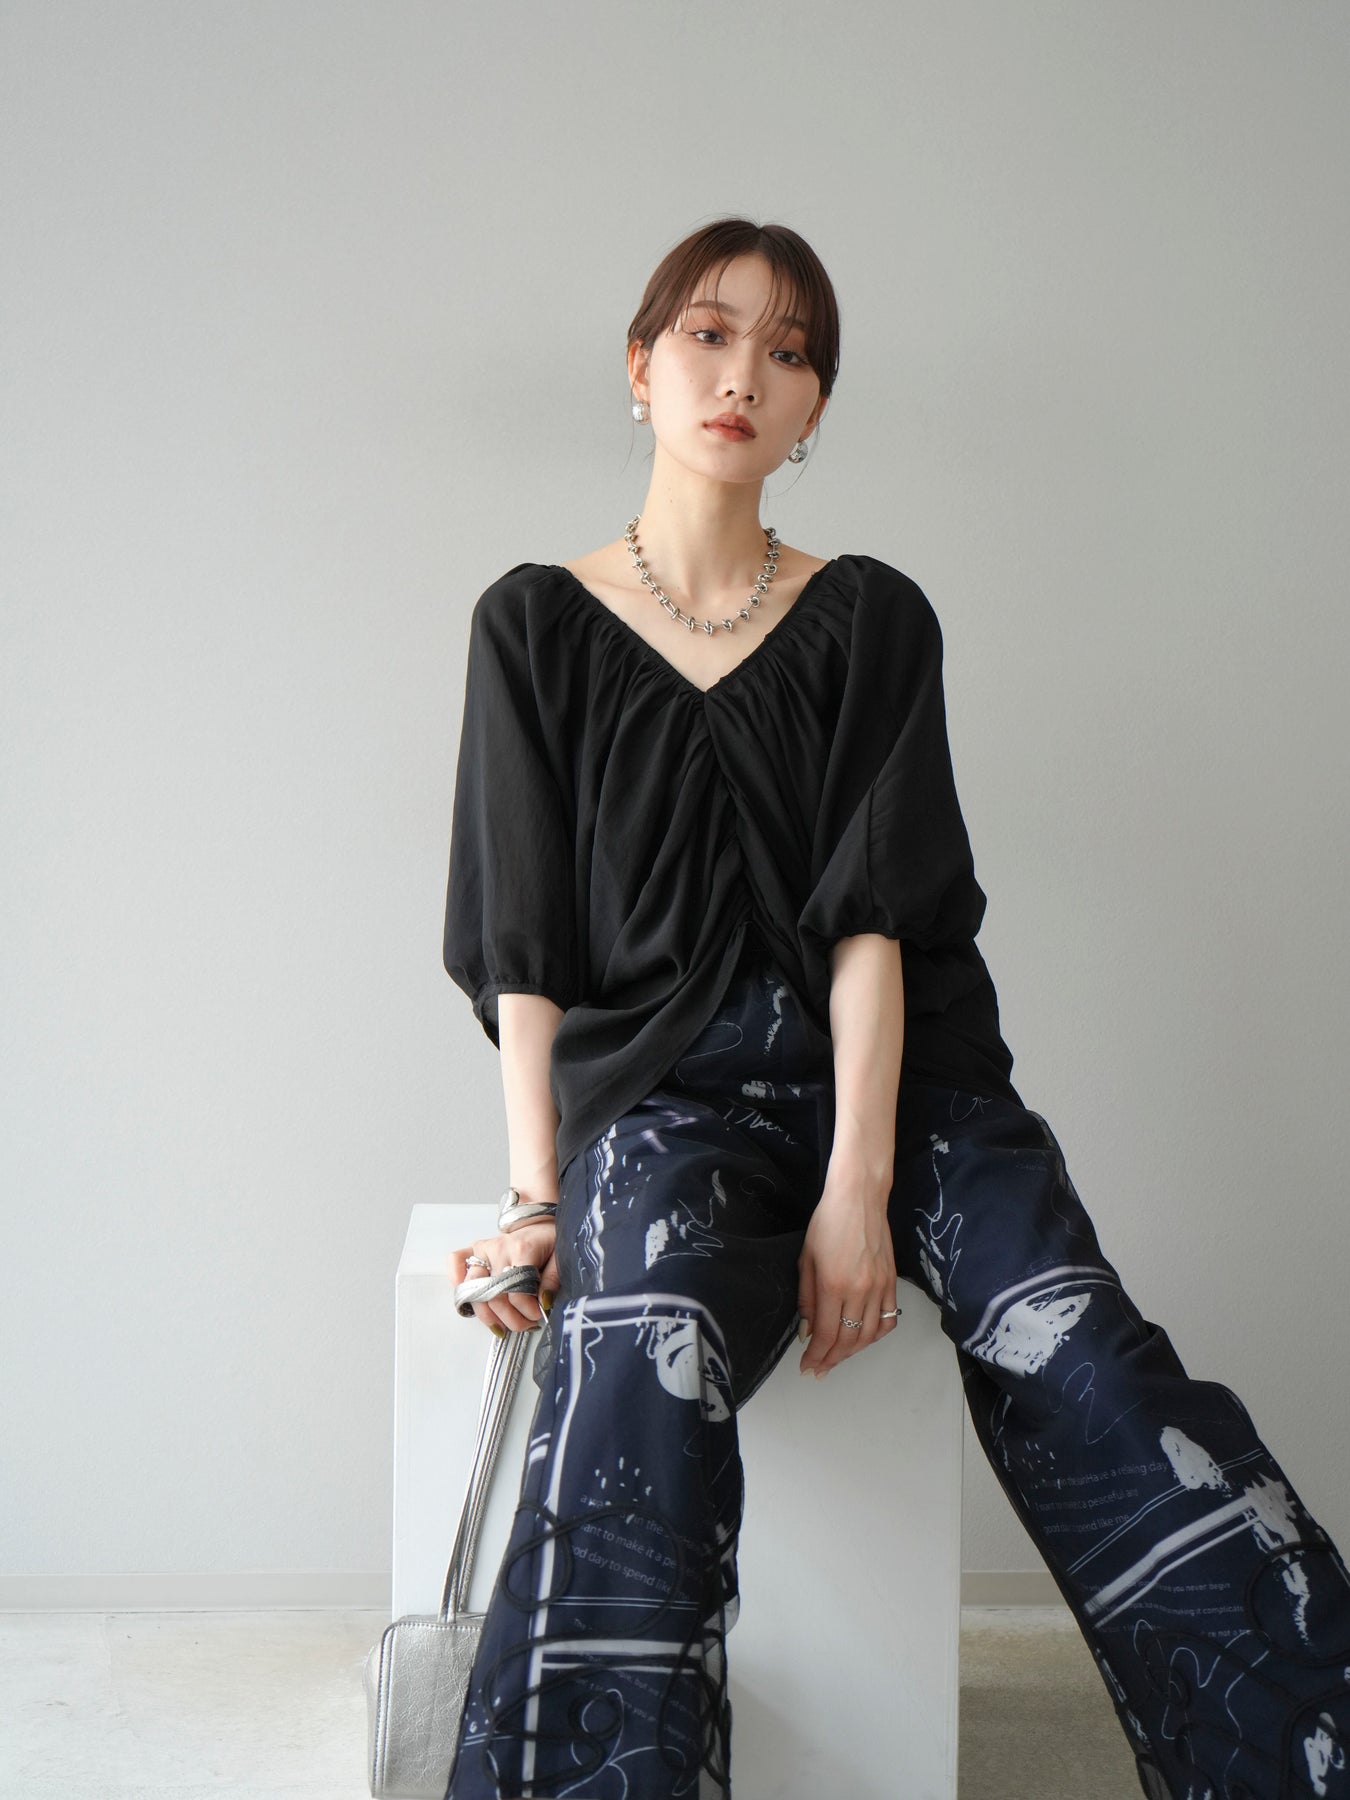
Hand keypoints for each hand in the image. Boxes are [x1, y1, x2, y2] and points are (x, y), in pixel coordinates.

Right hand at [447, 1219, 559, 1336]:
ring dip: (486, 1314)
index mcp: (522, 1250)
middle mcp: (499, 1249)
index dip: (527, 1311)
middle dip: (509, 1318)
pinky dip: (456, 1279)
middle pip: (494, 1295)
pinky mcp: (476, 1249)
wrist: (541, 1222)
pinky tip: (470, 1299)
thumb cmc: (550, 1240)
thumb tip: (542, 1303)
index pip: (516, 1292)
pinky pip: (456, 1261)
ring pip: (473, 1289)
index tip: (537, 1316)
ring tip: (501, 1324)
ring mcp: (485, 1249)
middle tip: (524, 1324)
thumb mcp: (560, 1258)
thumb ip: (552, 1280)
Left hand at [797, 1171, 898, 1377]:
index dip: (816, 1356)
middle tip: (820, 1368)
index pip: (826, 1334)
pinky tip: (863, 1338)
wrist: (859, 1198)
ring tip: (838, 1357)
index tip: (808, 1367)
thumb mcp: (806, 1259)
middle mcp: (859, 1290)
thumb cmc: (827, 1222)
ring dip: (853, 1352)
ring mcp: (879, 1287)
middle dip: (832, 1359)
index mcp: (833, 1285)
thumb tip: (807, 1331)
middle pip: (848, 1340)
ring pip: (869, 1335)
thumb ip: (806, 1299)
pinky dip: (876, 1335)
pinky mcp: (892, 1281)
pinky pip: (888, 1319)